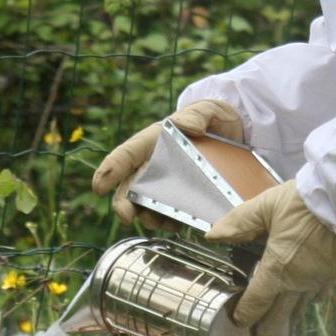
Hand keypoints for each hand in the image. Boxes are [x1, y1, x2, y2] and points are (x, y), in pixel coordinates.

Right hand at [91, 98, 242, 225]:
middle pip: (130, 186)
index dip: (110, 170)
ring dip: (148, 216)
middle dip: (124, 203)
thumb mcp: (211, 109)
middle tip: (126, 216)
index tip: (99, 187)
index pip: (126, 155)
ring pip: (146, 205)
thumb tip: (190, 126)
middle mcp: (154, 164)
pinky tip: (178, 226)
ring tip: (159, 223)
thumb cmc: (215, 120)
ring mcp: (166, 184)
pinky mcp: (181, 198)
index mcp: (154, 141)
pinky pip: (169, 215)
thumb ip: (200, 114)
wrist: (237, 137)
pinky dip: (170, 223)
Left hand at [205, 179, 335, 331]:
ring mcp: (321, 278)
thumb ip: (239, 223)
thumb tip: (212, 235)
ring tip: (285, 324)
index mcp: (278, 268)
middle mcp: (299, 280)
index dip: (246, 314)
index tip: (238, 322)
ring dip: (291, 316)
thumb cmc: (307, 204)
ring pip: (303, 304)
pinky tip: (314, 299)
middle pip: (281, 312)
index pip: (257, 300)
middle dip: (269, 326)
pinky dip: (314, 297)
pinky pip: (323, 290)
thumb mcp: (266, 207)